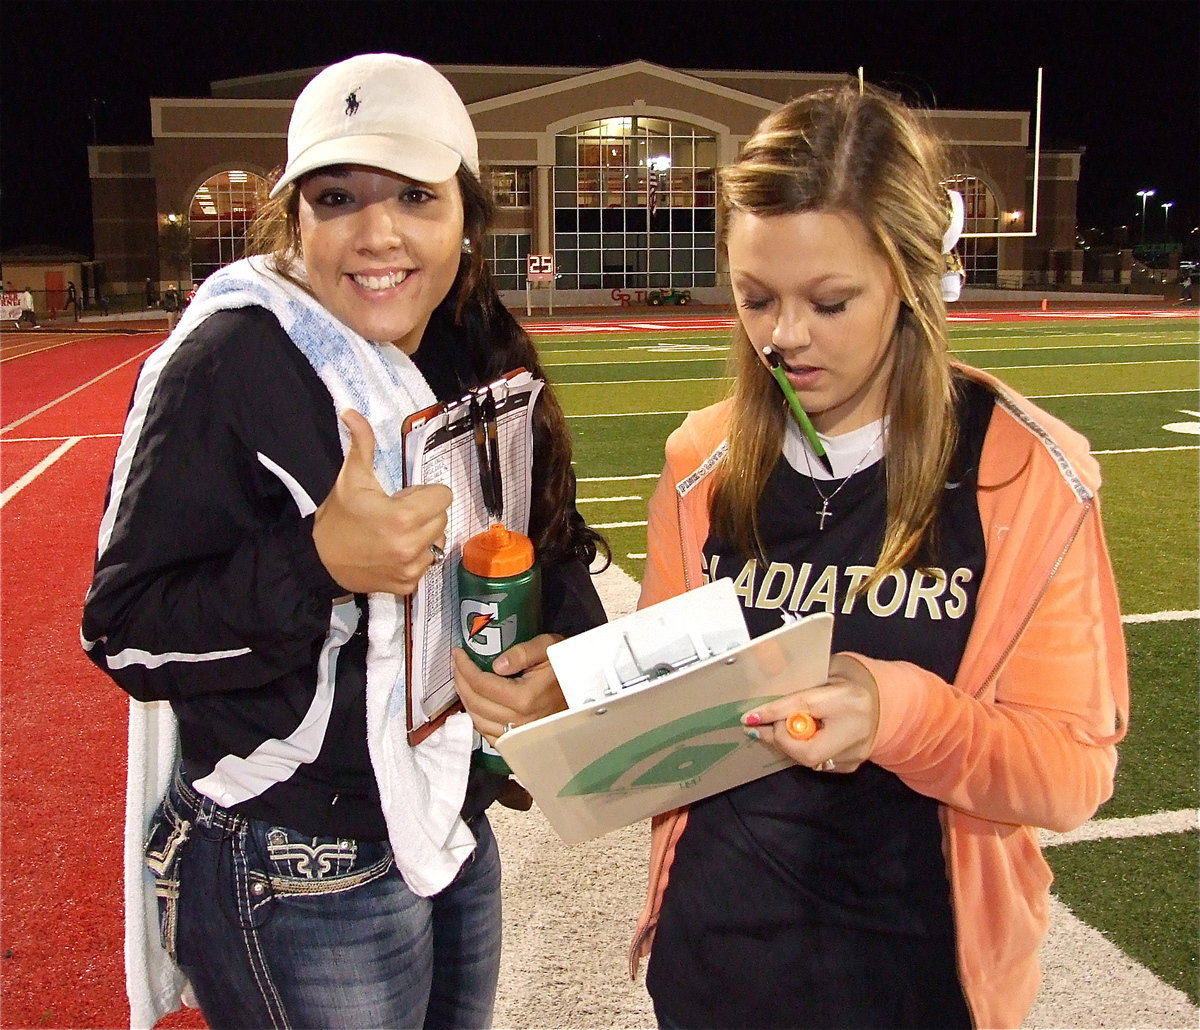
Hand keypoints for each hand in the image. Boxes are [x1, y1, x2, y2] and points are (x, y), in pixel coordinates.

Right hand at [313, 409, 451, 595]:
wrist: (318, 560)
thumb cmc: (338, 517)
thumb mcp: (350, 478)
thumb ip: (361, 444)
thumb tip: (351, 412)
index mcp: (402, 517)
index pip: (444, 496)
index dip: (425, 493)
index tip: (404, 497)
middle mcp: (412, 545)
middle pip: (442, 517)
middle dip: (425, 512)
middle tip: (396, 513)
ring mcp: (411, 568)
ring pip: (437, 541)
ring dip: (423, 535)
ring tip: (395, 533)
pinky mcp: (408, 584)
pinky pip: (428, 563)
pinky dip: (416, 556)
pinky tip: (392, 551)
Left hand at [452, 634, 566, 742]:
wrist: (587, 691)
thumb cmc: (567, 667)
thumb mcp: (549, 648)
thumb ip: (523, 652)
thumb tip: (496, 665)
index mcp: (525, 699)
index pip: (481, 684)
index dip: (464, 667)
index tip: (457, 653)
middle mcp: (520, 721)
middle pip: (475, 703)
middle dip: (461, 681)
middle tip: (456, 664)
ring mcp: (519, 735)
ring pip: (478, 720)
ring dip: (465, 699)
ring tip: (462, 680)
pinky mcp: (520, 742)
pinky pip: (488, 734)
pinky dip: (476, 717)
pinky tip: (475, 702)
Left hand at [740, 653, 880, 772]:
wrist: (884, 701)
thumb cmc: (850, 680)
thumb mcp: (828, 671)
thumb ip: (801, 684)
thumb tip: (766, 693)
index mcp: (848, 699)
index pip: (804, 707)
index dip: (773, 713)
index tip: (749, 717)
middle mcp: (856, 731)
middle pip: (806, 749)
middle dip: (779, 738)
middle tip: (764, 725)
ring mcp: (855, 754)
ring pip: (809, 760)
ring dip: (787, 745)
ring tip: (777, 729)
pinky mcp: (850, 766)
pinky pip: (816, 763)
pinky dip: (800, 750)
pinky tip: (798, 737)